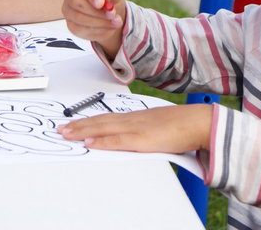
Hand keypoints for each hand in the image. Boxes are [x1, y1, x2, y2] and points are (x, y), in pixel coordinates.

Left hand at [59, 104, 212, 153]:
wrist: (199, 122)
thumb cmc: (185, 126)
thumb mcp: (161, 127)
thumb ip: (148, 131)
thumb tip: (140, 139)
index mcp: (138, 117)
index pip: (108, 118)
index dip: (89, 120)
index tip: (74, 123)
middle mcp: (133, 119)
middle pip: (100, 121)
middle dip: (79, 124)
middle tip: (61, 128)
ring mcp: (136, 128)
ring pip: (104, 128)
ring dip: (83, 130)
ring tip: (66, 133)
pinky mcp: (142, 139)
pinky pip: (117, 140)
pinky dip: (101, 141)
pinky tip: (88, 142)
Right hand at [62, 0, 125, 57]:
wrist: (107, 14)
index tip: (101, 3)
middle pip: (76, 2)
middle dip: (96, 11)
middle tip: (112, 14)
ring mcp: (68, 10)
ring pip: (79, 18)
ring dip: (100, 22)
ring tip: (116, 22)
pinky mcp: (71, 25)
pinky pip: (81, 29)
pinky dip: (98, 30)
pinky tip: (109, 27)